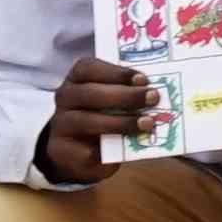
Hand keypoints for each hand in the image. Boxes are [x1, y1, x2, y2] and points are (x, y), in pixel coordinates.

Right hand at [37, 57, 163, 184]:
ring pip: (87, 121)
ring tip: (147, 123)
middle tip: (153, 97)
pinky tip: (129, 147)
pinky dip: (110, 149)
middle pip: (90, 93)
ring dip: (121, 122)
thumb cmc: (103, 115)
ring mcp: (62, 126)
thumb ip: (128, 92)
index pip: (88, 68)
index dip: (116, 72)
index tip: (142, 78)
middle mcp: (66, 98)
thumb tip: (158, 92)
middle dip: (125, 96)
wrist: (79, 153)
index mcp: (77, 79)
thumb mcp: (113, 99)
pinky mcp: (65, 152)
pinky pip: (88, 150)